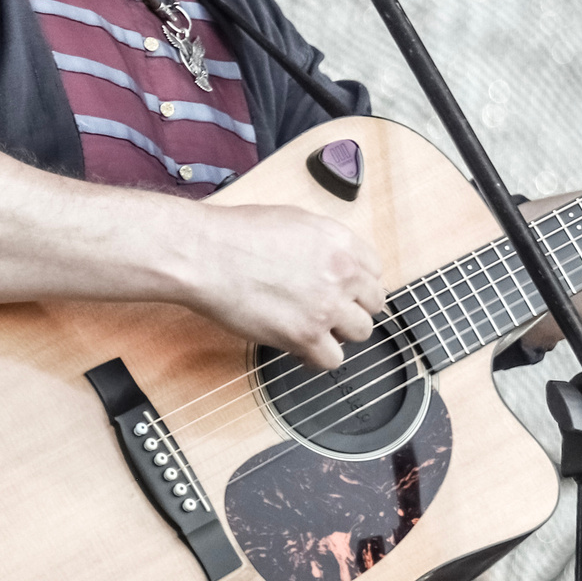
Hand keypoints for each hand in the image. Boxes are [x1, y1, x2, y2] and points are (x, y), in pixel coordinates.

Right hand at [179, 204, 384, 369]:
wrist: (206, 255)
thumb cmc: (236, 234)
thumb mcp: (294, 220)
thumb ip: (323, 243)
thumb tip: (331, 259)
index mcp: (341, 241)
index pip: (375, 271)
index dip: (358, 284)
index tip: (345, 292)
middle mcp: (342, 273)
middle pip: (373, 304)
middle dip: (352, 309)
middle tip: (329, 312)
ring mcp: (327, 306)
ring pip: (360, 333)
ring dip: (339, 334)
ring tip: (315, 331)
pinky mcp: (305, 336)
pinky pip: (332, 359)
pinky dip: (317, 359)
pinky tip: (301, 350)